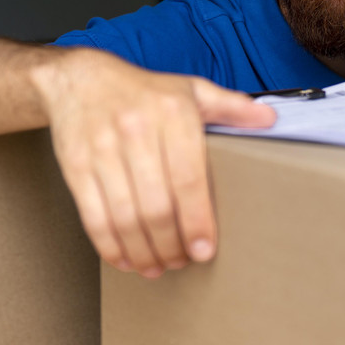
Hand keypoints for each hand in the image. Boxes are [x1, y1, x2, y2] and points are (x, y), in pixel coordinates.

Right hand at [32, 50, 275, 276]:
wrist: (79, 79)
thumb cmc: (143, 91)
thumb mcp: (190, 90)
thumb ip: (231, 107)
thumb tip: (270, 119)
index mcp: (172, 113)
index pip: (188, 178)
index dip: (197, 220)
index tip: (204, 250)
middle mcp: (135, 130)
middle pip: (155, 205)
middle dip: (171, 244)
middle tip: (183, 261)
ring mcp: (102, 149)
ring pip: (124, 217)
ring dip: (143, 251)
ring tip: (158, 266)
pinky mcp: (75, 166)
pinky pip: (93, 216)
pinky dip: (110, 246)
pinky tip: (126, 259)